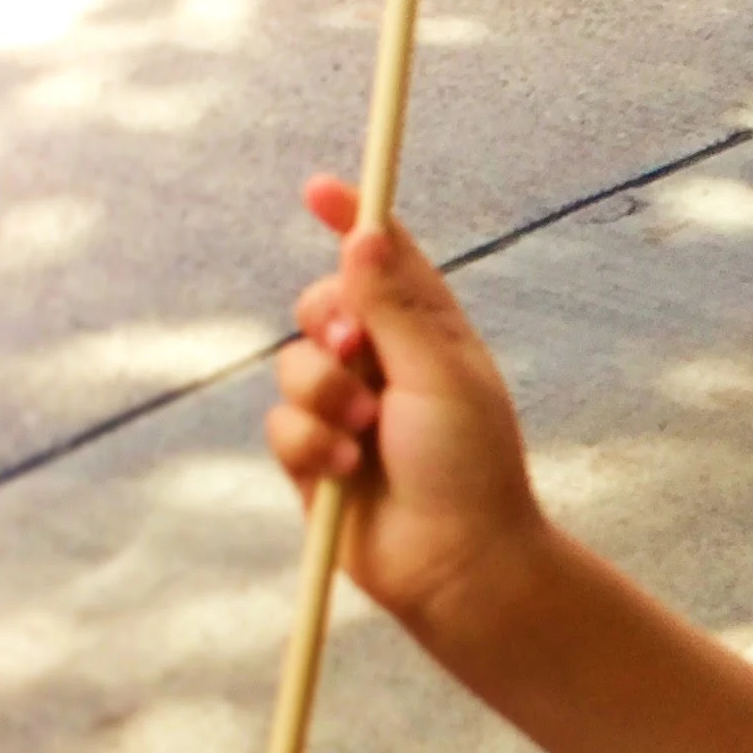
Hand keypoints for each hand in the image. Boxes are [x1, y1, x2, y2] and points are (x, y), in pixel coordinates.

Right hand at [264, 176, 544, 640]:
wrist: (458, 563)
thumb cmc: (471, 467)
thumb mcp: (439, 373)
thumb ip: (394, 306)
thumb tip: (364, 236)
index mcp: (430, 334)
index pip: (386, 261)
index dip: (353, 221)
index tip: (319, 189)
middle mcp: (386, 365)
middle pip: (322, 304)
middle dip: (328, 321)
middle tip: (356, 349)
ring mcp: (347, 412)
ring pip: (293, 364)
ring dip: (324, 394)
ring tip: (363, 432)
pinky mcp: (314, 459)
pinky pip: (281, 423)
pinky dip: (308, 442)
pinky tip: (342, 471)